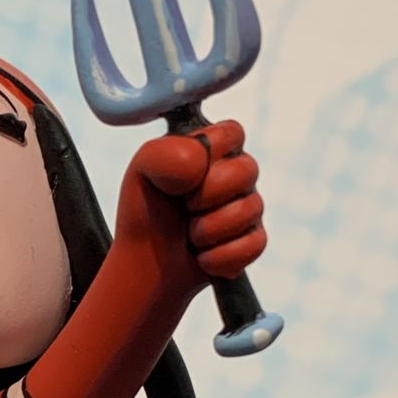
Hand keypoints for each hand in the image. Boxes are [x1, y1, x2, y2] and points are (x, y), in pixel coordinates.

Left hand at [118, 119, 264, 291]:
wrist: (145, 264)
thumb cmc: (146, 212)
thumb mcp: (142, 172)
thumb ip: (165, 153)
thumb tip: (200, 160)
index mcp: (212, 148)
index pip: (232, 133)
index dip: (207, 158)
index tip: (181, 177)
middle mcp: (236, 172)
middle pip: (247, 170)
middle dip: (204, 197)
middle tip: (182, 208)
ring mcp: (249, 205)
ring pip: (250, 209)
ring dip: (207, 230)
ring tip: (188, 234)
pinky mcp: (254, 240)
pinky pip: (253, 244)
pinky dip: (218, 257)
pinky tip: (201, 256)